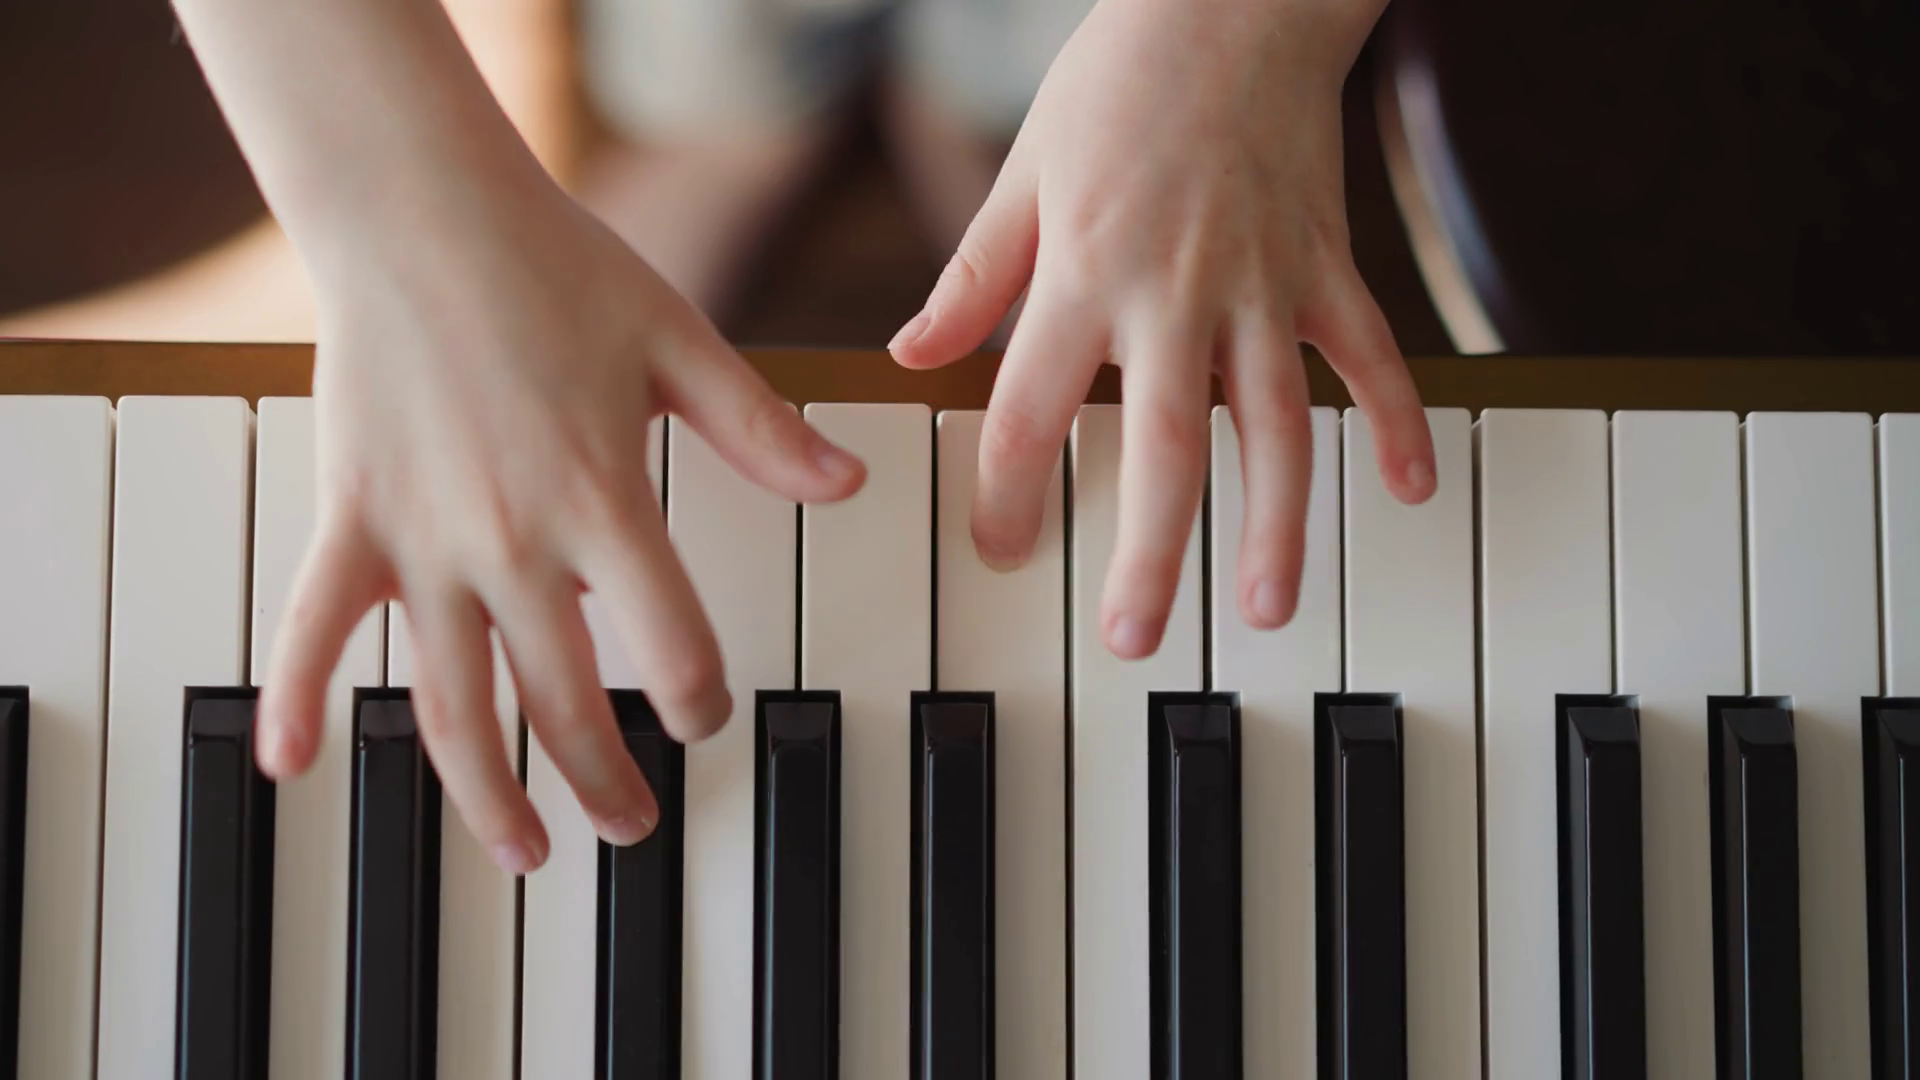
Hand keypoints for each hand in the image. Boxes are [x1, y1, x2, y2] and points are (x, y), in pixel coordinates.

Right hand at [257, 178, 865, 872]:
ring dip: (490, 791)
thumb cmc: (553, 266)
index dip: (701, 698)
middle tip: (632, 822)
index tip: (705, 715)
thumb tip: (847, 481)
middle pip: (565, 700)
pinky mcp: (347, 519)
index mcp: (604, 499)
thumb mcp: (682, 343)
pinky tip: (290, 766)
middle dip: (606, 777)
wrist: (421, 208)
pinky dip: (297, 696)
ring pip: (453, 701)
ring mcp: (421, 539)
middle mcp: (512, 540)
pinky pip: (313, 626)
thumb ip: (761, 428)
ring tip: (526, 848)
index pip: (671, 646)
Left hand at [888, 0, 1434, 657]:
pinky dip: (1397, 420)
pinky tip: (1412, 488)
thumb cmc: (1121, 79)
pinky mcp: (1329, 266)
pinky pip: (1372, 356)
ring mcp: (1263, 287)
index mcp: (1082, 276)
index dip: (1006, 495)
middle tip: (1134, 639)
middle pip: (1162, 451)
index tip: (1000, 555)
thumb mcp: (1024, 172)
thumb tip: (913, 352)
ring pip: (1275, 428)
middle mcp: (1174, 296)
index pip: (1028, 412)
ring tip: (1267, 607)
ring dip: (1275, 525)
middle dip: (1149, 554)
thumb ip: (974, 275)